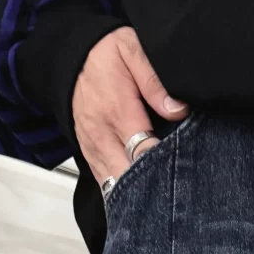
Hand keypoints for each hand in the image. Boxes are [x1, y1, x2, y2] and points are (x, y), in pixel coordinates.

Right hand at [71, 27, 188, 188]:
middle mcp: (102, 134)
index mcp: (117, 111)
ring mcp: (93, 146)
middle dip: (150, 187)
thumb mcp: (131, 51)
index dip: (163, 166)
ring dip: (134, 195)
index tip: (181, 173)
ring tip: (158, 203)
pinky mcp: (88, 152)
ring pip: (114, 184)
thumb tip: (178, 110)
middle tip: (174, 195)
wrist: (73, 55)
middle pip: (128, 176)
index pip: (143, 152)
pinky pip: (103, 181)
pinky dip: (120, 192)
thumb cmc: (106, 54)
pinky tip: (137, 199)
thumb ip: (154, 81)